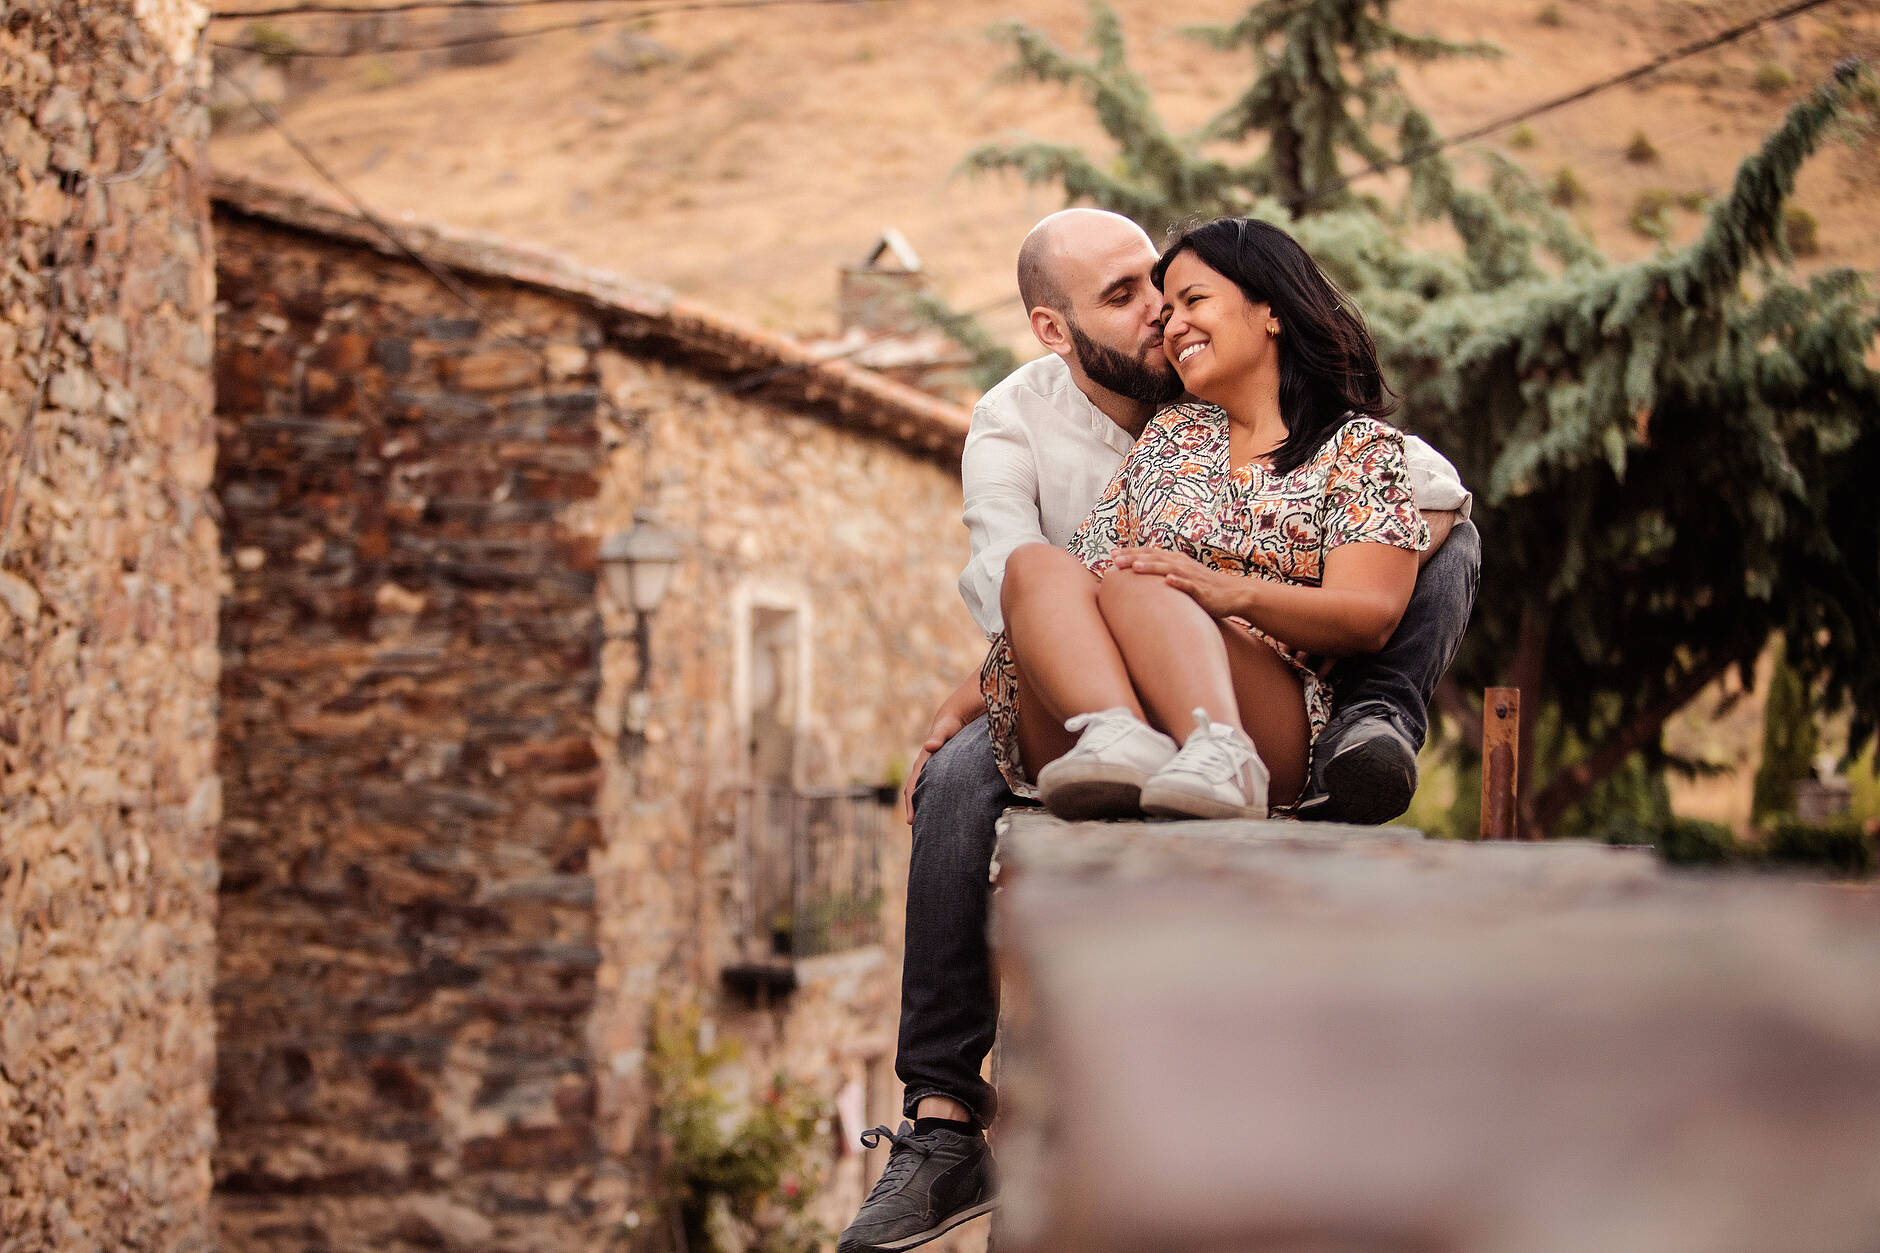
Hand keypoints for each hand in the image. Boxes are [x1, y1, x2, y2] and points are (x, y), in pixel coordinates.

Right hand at [902, 705, 971, 824]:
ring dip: (924, 808)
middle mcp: (924, 770)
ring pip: (924, 794)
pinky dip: (934, 802)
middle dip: (915, 811)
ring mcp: (931, 772)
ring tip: (927, 827)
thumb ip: (938, 736)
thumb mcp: (945, 728)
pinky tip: (942, 813)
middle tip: (917, 832)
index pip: (912, 787)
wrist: (953, 719)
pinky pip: (934, 790)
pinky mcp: (940, 773)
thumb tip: (930, 745)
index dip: (910, 804)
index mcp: (922, 763)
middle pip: (915, 794)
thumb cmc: (949, 724)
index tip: (911, 821)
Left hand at [1110, 547, 1246, 618]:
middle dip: (1134, 558)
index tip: (1111, 554)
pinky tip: (1169, 581)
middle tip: (1114, 559)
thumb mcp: (1181, 575)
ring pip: (1169, 569)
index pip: (1149, 553)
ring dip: (1152, 567)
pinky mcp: (1202, 590)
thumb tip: (1140, 575)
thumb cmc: (1204, 586)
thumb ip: (1163, 573)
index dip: (1131, 553)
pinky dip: (1179, 582)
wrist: (1233, 593)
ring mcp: (1192, 576)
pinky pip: (1189, 585)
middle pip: (1154, 558)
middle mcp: (1181, 564)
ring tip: (1135, 567)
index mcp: (1175, 560)